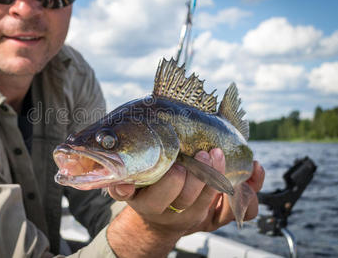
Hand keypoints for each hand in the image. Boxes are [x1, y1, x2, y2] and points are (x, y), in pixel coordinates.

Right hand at [106, 149, 264, 256]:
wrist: (160, 220)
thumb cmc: (146, 193)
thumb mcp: (128, 189)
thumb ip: (121, 184)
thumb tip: (119, 180)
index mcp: (151, 205)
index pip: (160, 198)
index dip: (171, 182)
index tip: (177, 165)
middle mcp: (176, 214)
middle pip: (190, 199)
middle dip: (200, 175)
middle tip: (205, 153)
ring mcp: (199, 216)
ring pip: (214, 202)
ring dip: (221, 177)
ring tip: (220, 154)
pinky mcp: (217, 217)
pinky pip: (239, 211)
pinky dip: (250, 192)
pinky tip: (254, 171)